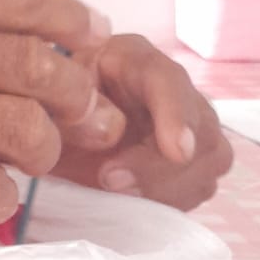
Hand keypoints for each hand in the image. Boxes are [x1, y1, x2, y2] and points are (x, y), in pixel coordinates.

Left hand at [54, 34, 232, 210]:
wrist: (57, 131)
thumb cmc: (52, 112)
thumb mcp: (49, 108)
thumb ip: (76, 119)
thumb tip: (114, 138)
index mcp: (132, 59)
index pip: (169, 80)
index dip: (177, 115)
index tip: (177, 152)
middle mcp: (172, 86)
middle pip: (202, 126)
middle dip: (160, 165)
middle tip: (109, 180)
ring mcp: (191, 122)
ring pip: (210, 158)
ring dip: (167, 187)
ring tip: (118, 192)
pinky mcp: (194, 160)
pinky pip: (201, 185)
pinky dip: (171, 200)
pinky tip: (136, 198)